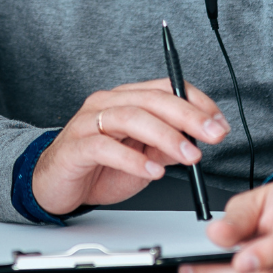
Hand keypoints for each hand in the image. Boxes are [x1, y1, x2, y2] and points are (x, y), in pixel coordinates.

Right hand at [32, 79, 229, 216]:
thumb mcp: (142, 158)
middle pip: (152, 99)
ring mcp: (89, 122)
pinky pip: (105, 147)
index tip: (219, 122)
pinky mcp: (76, 146)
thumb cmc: (97, 167)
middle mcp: (107, 103)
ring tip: (189, 156)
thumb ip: (165, 146)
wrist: (53, 185)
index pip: (166, 88)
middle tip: (213, 135)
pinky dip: (133, 160)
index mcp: (126, 99)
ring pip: (132, 117)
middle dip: (188, 116)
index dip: (196, 102)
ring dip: (166, 136)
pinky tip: (152, 172)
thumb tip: (197, 141)